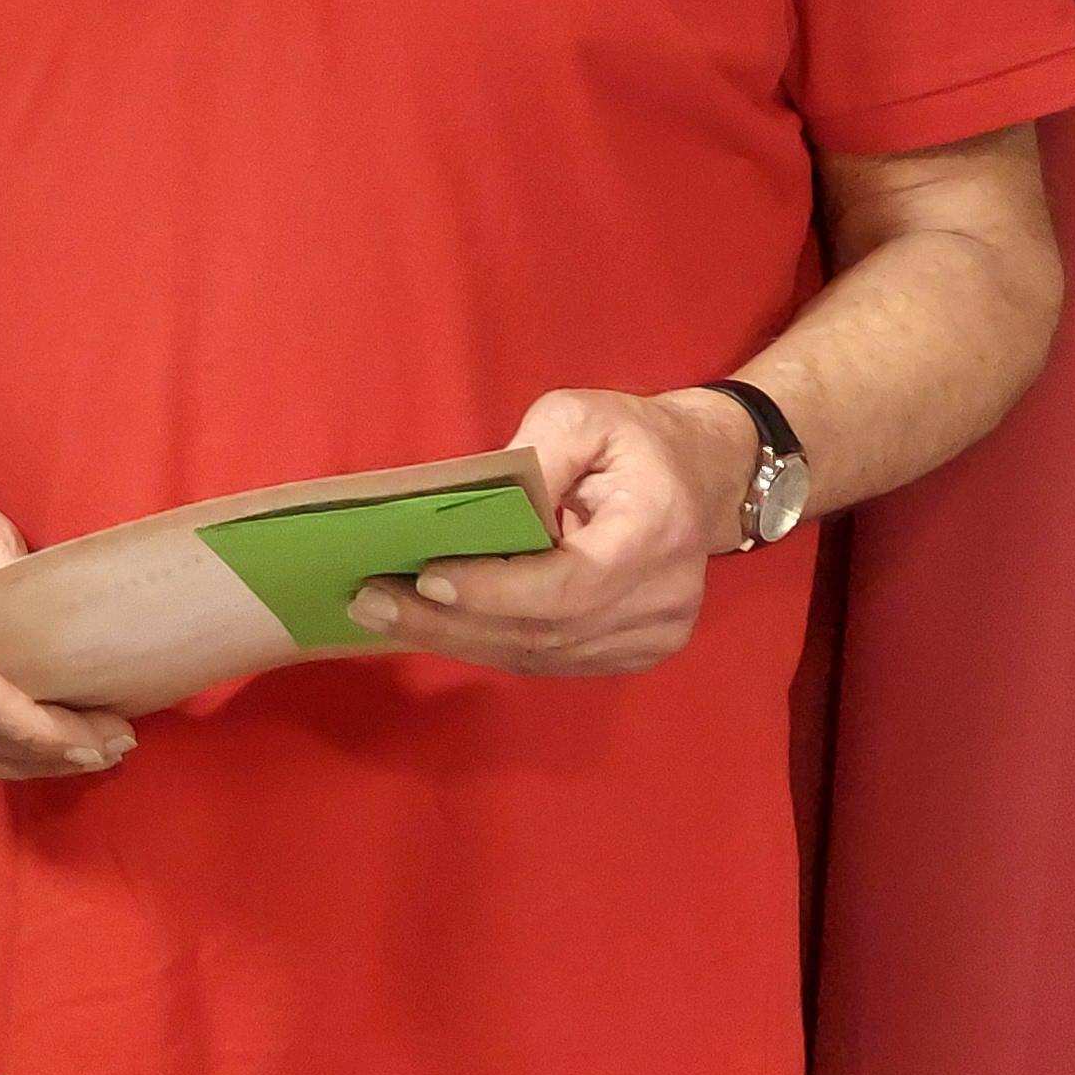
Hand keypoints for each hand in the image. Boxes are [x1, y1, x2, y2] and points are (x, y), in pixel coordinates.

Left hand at [351, 388, 759, 676]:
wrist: (704, 475)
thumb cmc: (634, 438)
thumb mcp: (580, 416)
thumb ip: (532, 458)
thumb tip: (475, 510)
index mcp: (655, 532)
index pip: (568, 584)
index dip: (495, 590)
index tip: (427, 577)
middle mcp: (663, 599)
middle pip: (544, 630)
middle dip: (450, 620)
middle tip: (370, 600)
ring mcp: (654, 634)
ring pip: (542, 654)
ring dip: (458, 638)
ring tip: (384, 614)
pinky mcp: (637, 650)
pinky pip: (553, 659)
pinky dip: (491, 644)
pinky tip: (436, 626)